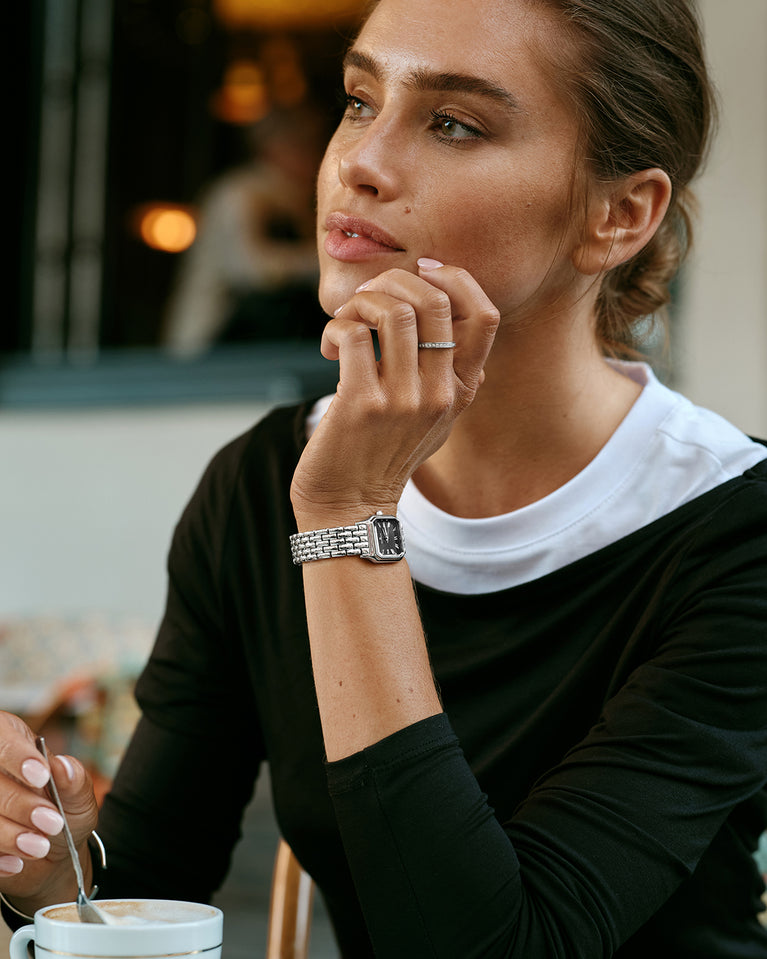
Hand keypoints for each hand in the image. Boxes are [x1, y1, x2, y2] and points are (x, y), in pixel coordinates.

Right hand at [0, 711, 98, 908]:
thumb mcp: (79, 798)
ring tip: (40, 846)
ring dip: (10, 833)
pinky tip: (16, 862)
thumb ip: (75, 781)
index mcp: (13, 741)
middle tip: (52, 823)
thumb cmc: (64, 814)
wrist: (53, 855)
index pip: (2, 735)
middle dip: (20, 804)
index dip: (16, 754)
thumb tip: (63, 766)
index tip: (42, 776)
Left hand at [290, 260, 498, 525]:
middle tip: (367, 298)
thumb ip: (451, 377)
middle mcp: (440, 393)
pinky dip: (335, 327)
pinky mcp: (362, 403)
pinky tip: (328, 346)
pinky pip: (352, 334)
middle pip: (434, 301)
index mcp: (462, 390)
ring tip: (345, 321)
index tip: (422, 273)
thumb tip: (454, 318)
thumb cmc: (385, 456)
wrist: (350, 506)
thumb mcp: (436, 421)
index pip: (486, 315)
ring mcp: (403, 399)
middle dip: (393, 282)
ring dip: (360, 302)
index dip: (456, 279)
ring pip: (392, 310)